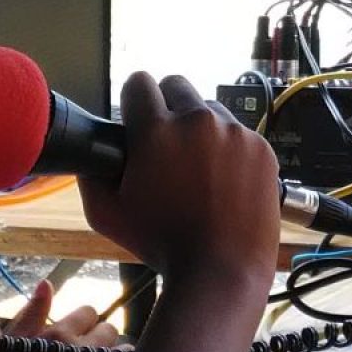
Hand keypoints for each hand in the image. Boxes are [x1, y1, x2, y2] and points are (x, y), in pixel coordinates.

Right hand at [0, 282, 124, 351]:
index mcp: (58, 334)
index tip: (69, 326)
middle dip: (97, 330)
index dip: (80, 317)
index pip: (89, 311)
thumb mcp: (14, 336)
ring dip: (107, 346)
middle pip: (109, 327)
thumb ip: (34, 309)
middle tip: (79, 340)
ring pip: (117, 346)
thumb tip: (47, 282)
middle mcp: (78, 350)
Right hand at [77, 72, 279, 290]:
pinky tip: (223, 180)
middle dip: (166, 105)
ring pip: (210, 110)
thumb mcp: (106, 214)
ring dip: (200, 128)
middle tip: (165, 140)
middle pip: (177, 85)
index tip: (135, 117)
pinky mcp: (261, 148)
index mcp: (156, 131)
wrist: (222, 268)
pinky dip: (229, 148)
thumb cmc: (162, 244)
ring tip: (197, 166)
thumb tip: (94, 152)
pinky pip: (239, 133)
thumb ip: (91, 175)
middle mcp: (198, 122)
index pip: (139, 83)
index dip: (132, 101)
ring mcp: (235, 133)